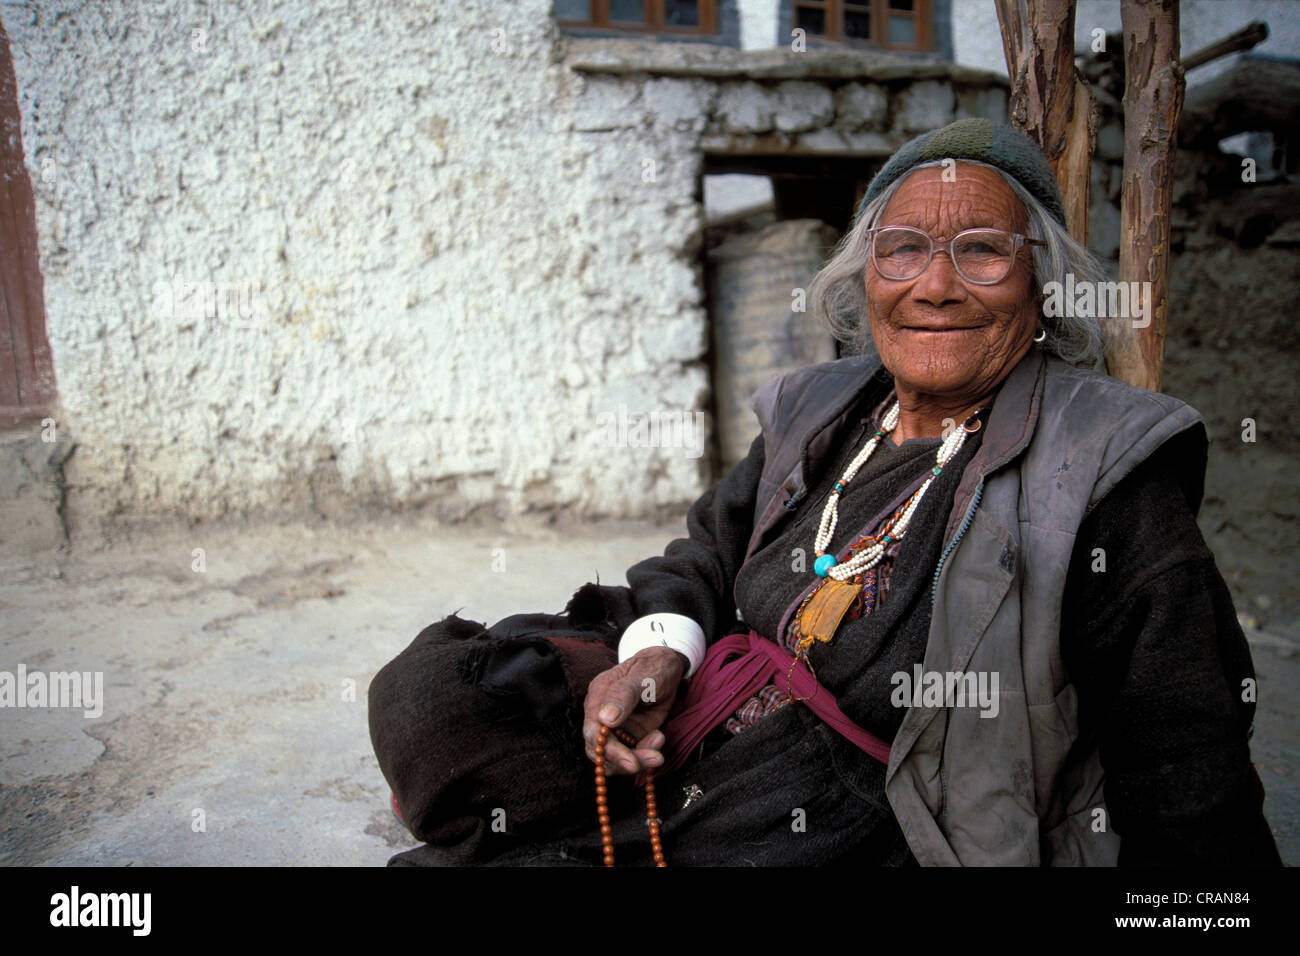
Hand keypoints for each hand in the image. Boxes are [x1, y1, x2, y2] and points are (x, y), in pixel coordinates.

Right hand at [582, 646, 686, 774]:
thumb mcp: (641, 676)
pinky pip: (632, 754)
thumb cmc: (653, 667)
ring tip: (658, 754)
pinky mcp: (631, 734)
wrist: (668, 667)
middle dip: (624, 761)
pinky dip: (645, 754)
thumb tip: (605, 719)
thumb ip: (622, 695)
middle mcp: (602, 715)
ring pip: (615, 757)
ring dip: (638, 761)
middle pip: (601, 750)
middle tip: (653, 759)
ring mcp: (616, 727)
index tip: (630, 761)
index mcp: (599, 697)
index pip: (593, 731)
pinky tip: (659, 738)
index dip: (609, 750)